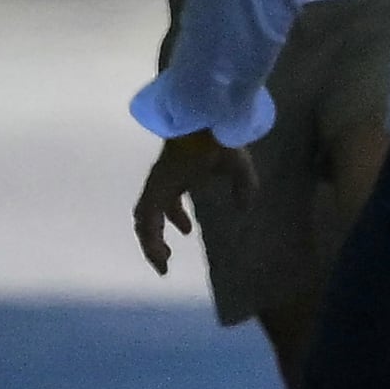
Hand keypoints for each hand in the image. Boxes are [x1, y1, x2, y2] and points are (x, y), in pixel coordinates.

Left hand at [133, 130, 252, 274]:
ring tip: (162, 264)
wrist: (207, 124)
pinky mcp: (155, 189)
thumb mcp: (239, 169)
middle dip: (156, 239)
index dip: (176, 219)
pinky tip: (160, 255)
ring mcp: (156, 186)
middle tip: (166, 259)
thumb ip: (244, 188)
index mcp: (178, 177)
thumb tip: (245, 208)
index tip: (187, 233)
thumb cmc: (221, 142)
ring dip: (150, 244)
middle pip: (152, 216)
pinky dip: (150, 239)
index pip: (169, 202)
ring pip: (144, 221)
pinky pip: (146, 220)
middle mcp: (163, 183)